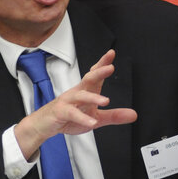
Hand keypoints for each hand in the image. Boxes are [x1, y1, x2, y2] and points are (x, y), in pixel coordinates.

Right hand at [15, 49, 136, 160]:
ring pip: (80, 96)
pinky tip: (91, 122)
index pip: (95, 75)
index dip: (102, 64)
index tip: (111, 54)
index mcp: (86, 91)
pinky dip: (82, 118)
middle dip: (98, 72)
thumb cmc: (68, 117)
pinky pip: (72, 113)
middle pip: (88, 79)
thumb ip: (114, 116)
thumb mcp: (95, 118)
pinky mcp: (60, 112)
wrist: (44, 124)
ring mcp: (67, 101)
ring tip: (106, 101)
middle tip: (110, 68)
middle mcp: (77, 93)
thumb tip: (133, 114)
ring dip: (93, 98)